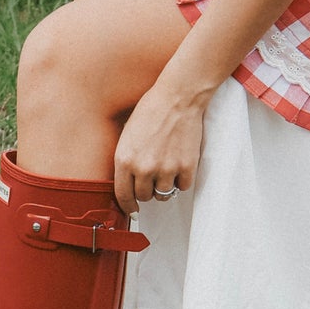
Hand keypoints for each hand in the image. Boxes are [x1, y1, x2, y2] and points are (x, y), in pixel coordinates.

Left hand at [113, 82, 206, 213]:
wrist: (178, 98)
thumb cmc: (151, 110)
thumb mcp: (127, 135)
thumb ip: (126, 160)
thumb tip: (128, 183)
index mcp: (125, 160)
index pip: (123, 196)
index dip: (127, 206)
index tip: (132, 209)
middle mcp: (144, 168)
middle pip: (144, 197)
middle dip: (147, 191)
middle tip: (152, 178)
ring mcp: (166, 169)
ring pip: (163, 194)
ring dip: (164, 186)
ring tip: (166, 168)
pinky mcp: (186, 167)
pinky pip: (182, 187)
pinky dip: (181, 180)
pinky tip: (179, 164)